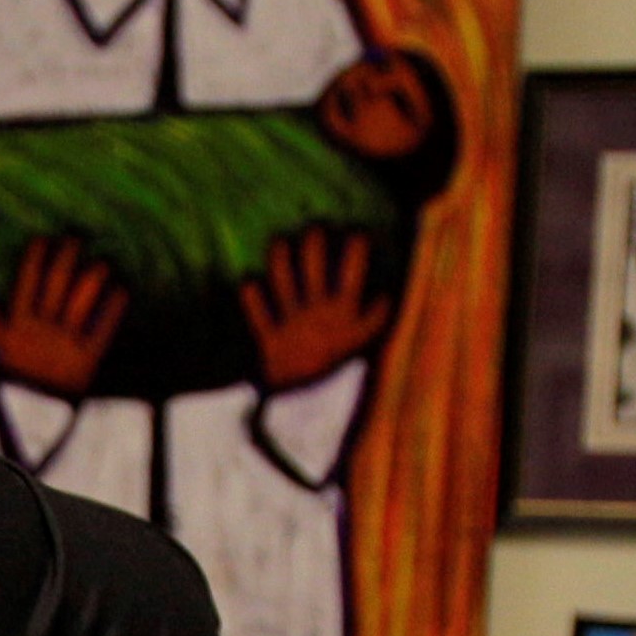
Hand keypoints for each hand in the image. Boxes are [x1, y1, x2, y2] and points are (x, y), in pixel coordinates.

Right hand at [0, 235, 127, 398]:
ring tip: (100, 263)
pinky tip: (122, 291)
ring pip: (79, 305)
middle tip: (75, 239)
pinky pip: (102, 330)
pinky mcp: (87, 359)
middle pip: (55, 286)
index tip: (43, 239)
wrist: (34, 412)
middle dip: (65, 259)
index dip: (35, 260)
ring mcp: (65, 344)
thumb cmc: (16, 372)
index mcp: (19, 325)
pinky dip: (112, 311)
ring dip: (91, 281)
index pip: (26, 284)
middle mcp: (42, 330)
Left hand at [240, 225, 393, 393]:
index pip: (352, 275)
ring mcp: (292, 326)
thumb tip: (388, 294)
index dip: (355, 252)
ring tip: (279, 240)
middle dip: (313, 245)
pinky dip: (252, 302)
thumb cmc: (339, 368)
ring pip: (283, 286)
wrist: (310, 408)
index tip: (358, 232)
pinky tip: (247, 282)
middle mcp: (316, 314)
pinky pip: (258, 319)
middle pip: (313, 271)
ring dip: (279, 262)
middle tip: (314, 226)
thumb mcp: (365, 344)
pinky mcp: (270, 341)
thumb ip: (377, 318)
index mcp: (343, 314)